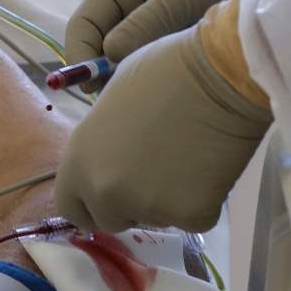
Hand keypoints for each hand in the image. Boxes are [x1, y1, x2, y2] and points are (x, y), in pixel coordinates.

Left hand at [55, 25, 271, 231]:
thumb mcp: (111, 102)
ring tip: (187, 157)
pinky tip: (210, 165)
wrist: (219, 74)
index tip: (110, 192)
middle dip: (129, 204)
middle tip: (155, 171)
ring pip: (155, 218)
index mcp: (79, 162)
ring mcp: (148, 208)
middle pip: (111, 219)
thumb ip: (101, 142)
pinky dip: (202, 200)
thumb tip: (110, 158)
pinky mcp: (190, 216)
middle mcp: (106, 191)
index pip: (71, 206)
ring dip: (166, 200)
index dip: (90, 202)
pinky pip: (193, 219)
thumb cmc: (163, 71)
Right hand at [65, 0, 261, 90]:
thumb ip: (147, 22)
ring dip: (124, 81)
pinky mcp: (166, 53)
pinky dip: (146, 83)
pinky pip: (144, 71)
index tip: (91, 82)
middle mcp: (128, 8)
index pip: (85, 21)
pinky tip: (158, 95)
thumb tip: (108, 55)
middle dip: (100, 73)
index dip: (80, 52)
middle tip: (114, 100)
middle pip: (97, 48)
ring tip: (140, 97)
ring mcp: (147, 33)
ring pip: (119, 65)